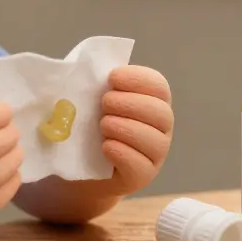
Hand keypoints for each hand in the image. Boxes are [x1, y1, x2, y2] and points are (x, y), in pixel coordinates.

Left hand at [100, 65, 173, 195]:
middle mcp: (161, 127)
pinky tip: (105, 146)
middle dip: (130, 104)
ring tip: (103, 126)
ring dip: (124, 128)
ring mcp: (156, 153)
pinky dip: (121, 152)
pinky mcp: (143, 176)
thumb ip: (97, 81)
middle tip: (104, 103)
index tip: (112, 78)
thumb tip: (88, 64)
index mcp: (153, 101)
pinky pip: (140, 165)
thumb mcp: (93, 98)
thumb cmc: (91, 124)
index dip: (138, 78)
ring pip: (153, 140)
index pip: (158, 85)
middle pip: (160, 112)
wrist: (80, 164)